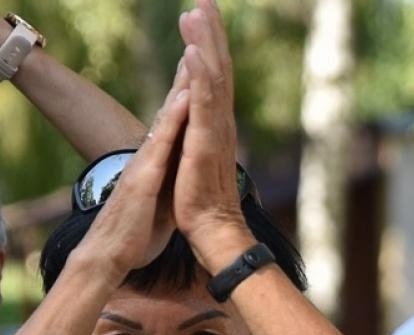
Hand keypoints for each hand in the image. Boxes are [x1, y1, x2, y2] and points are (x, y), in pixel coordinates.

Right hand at [76, 65, 189, 278]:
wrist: (111, 256)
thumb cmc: (134, 232)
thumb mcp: (159, 199)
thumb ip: (169, 179)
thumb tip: (180, 171)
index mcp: (156, 159)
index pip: (176, 116)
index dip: (188, 86)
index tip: (201, 58)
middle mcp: (150, 153)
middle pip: (171, 105)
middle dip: (186, 71)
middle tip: (198, 36)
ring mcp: (146, 162)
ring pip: (168, 116)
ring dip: (181, 83)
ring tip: (196, 50)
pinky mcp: (144, 177)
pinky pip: (163, 143)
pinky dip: (175, 118)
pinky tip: (187, 96)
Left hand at [171, 0, 252, 262]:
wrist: (213, 232)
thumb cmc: (203, 203)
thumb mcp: (197, 159)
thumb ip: (198, 136)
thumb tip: (195, 122)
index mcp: (216, 124)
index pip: (214, 77)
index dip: (208, 46)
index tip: (200, 16)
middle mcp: (221, 122)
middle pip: (218, 68)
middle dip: (210, 32)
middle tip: (203, 0)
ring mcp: (215, 131)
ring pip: (213, 78)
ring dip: (205, 44)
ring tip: (197, 13)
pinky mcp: (205, 143)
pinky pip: (204, 103)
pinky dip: (199, 75)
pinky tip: (192, 52)